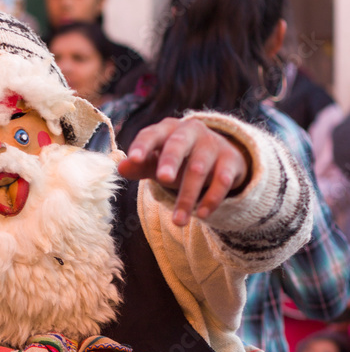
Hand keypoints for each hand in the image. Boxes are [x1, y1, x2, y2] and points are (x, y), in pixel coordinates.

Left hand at [118, 117, 249, 225]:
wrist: (219, 156)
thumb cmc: (180, 160)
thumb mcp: (159, 162)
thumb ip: (141, 166)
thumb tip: (120, 167)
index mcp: (168, 129)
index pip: (152, 134)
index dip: (143, 145)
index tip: (133, 159)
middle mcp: (191, 132)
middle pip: (179, 144)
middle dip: (171, 161)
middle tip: (163, 179)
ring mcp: (213, 144)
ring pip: (199, 169)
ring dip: (188, 196)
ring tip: (178, 222)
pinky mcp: (231, 160)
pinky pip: (222, 180)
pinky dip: (212, 199)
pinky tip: (201, 215)